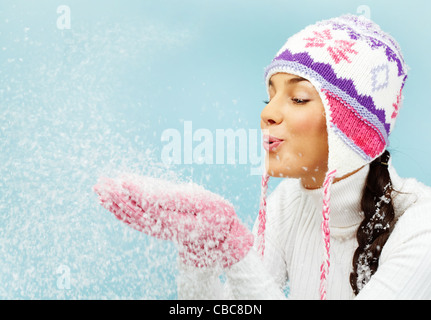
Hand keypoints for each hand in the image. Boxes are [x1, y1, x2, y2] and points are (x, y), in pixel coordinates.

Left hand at [93, 174, 253, 267]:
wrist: (218, 236)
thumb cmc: (213, 214)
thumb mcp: (202, 202)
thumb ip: (176, 198)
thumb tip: (151, 193)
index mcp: (179, 221)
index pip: (153, 206)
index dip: (137, 192)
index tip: (123, 180)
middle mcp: (164, 227)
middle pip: (135, 212)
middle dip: (117, 197)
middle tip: (100, 182)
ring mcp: (158, 229)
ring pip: (130, 216)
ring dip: (113, 202)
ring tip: (99, 188)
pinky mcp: (155, 227)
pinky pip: (133, 220)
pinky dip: (119, 210)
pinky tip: (108, 201)